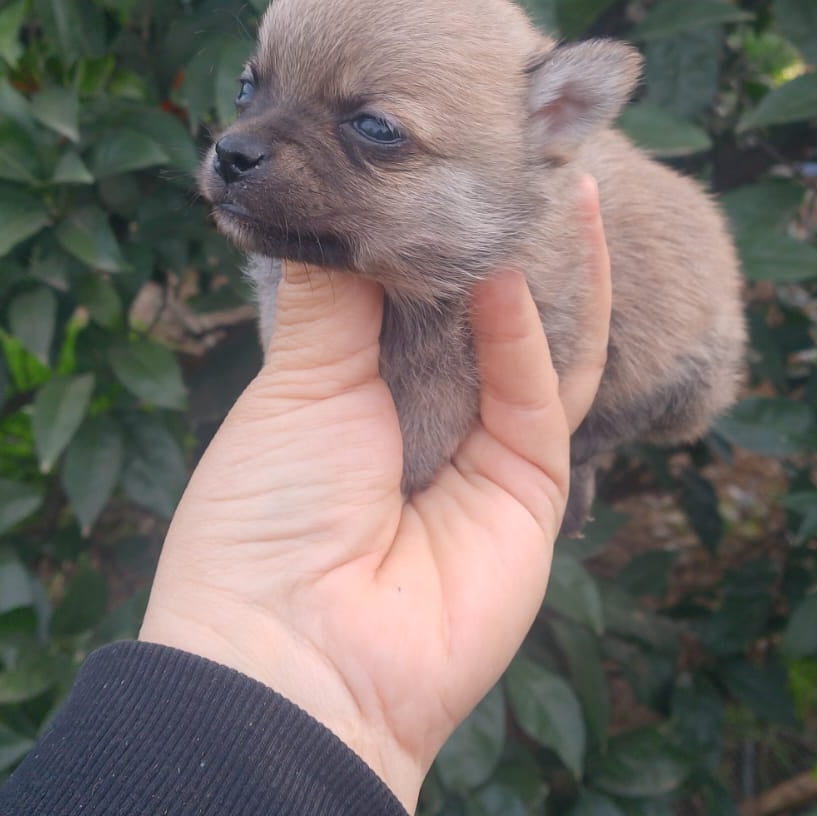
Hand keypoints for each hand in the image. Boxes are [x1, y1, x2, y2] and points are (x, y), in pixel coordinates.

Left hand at [139, 176, 610, 814]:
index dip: (421, 241)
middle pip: (478, 319)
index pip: (401, 304)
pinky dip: (535, 326)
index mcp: (349, 403)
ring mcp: (482, 457)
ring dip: (547, 269)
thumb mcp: (292, 387)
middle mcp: (422, 424)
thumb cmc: (265, 520)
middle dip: (497, 245)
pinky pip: (544, 391)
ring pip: (533, 347)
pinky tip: (518, 260)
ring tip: (551, 180)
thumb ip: (333, 297)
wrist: (295, 658)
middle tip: (513, 157)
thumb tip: (339, 207)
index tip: (434, 168)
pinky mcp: (530, 486)